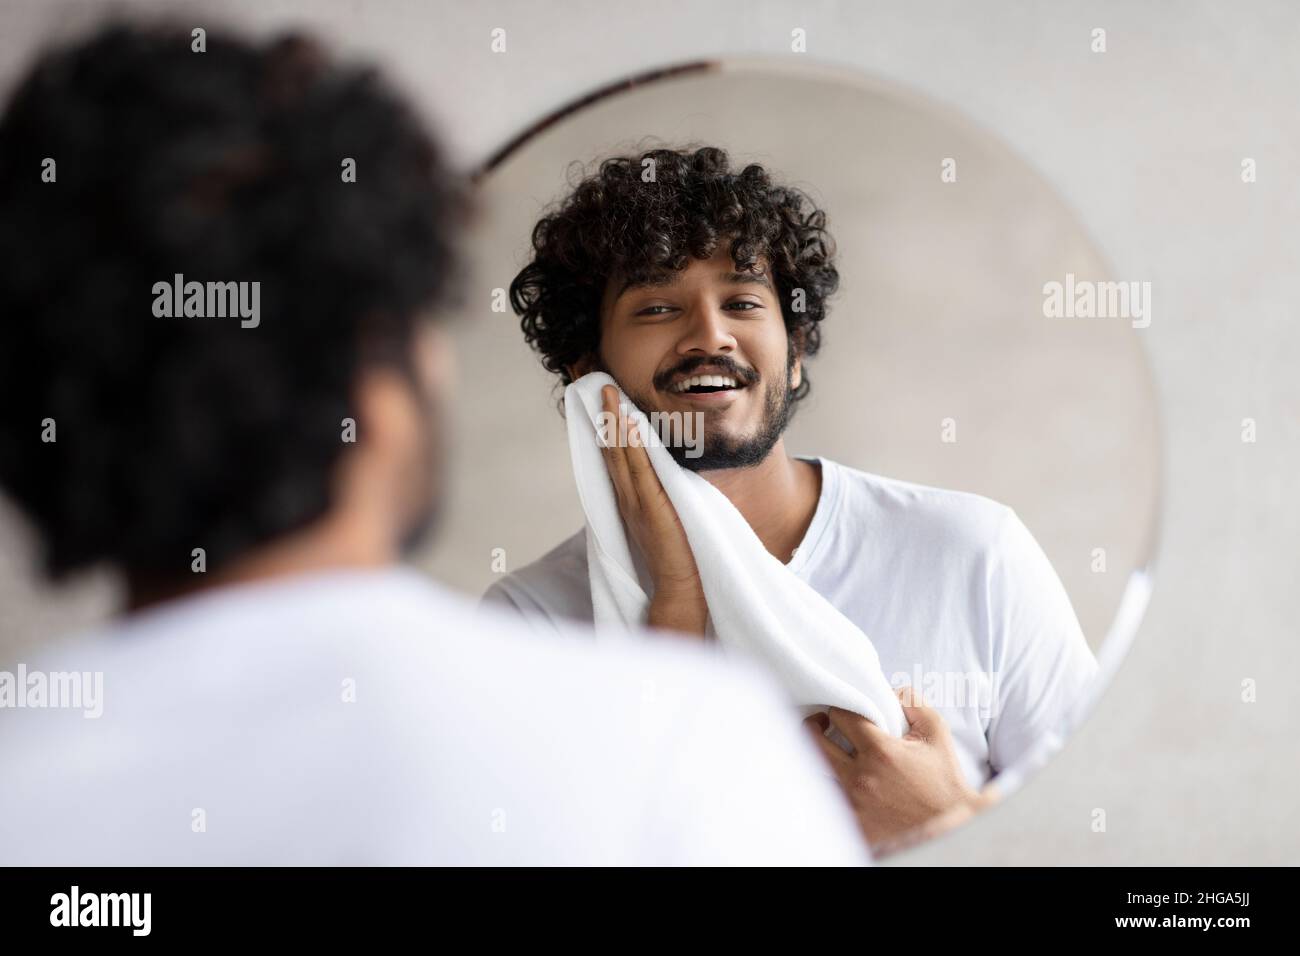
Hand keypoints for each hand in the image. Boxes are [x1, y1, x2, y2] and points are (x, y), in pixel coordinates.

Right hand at [598, 385, 707, 635]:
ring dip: (614, 422)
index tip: (603, 398)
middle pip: (611, 447)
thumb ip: (661, 495)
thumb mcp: (666, 517)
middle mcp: (627, 496)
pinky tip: (627, 426)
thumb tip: (667, 471)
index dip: (607, 426)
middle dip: (604, 415)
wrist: (680, 589)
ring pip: (620, 454)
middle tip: (596, 383)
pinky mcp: (651, 507)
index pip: (615, 455)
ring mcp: (637, 501)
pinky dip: (631, 446)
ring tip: (607, 392)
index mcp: (630, 498)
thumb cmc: (678, 555)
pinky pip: (638, 470)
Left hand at [803, 686, 985, 852]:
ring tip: (827, 751)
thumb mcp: (936, 730)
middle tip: (820, 724)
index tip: (842, 712)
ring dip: (820, 757)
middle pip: (815, 742)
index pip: (840, 716)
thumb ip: (912, 701)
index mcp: (881, 751)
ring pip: (816, 772)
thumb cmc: (943, 778)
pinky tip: (835, 782)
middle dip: (815, 727)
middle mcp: (862, 778)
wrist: (951, 825)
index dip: (839, 709)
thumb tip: (888, 690)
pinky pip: (825, 801)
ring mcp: (855, 804)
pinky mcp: (854, 826)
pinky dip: (826, 788)